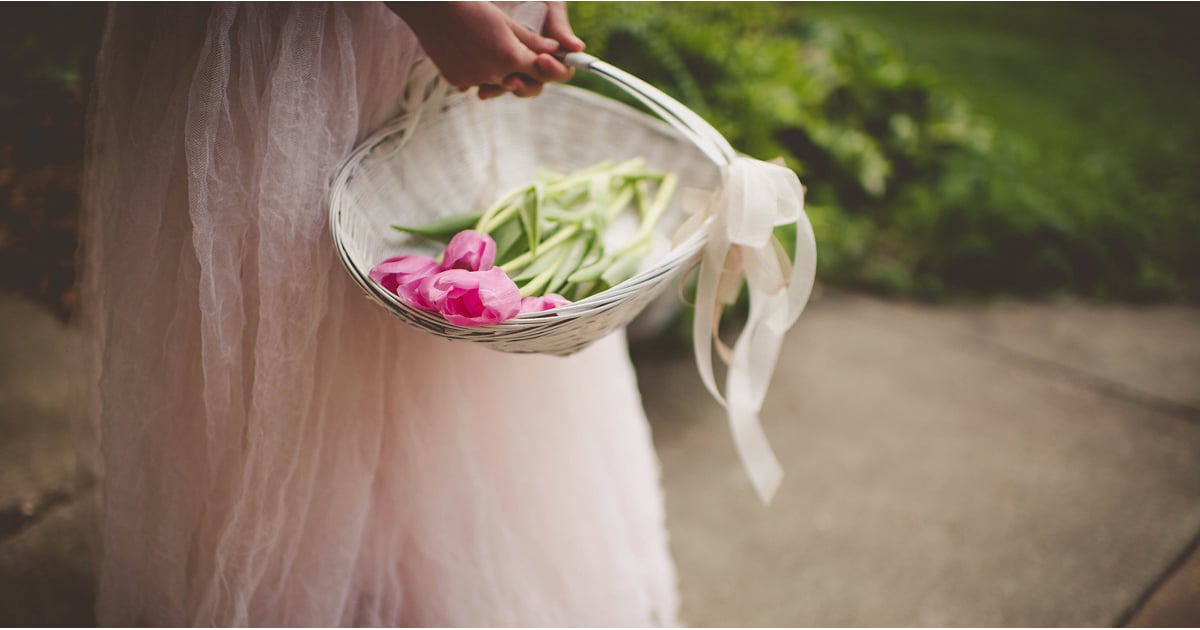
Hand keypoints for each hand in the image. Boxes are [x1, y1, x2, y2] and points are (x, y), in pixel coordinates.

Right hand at [388, 2, 585, 99]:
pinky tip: (472, 53)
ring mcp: (474, 80)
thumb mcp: (506, 22)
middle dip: (529, 75)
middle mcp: (494, 74)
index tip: (558, 64)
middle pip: (522, 84)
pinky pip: (475, 82)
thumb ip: (532, 41)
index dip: (555, 69)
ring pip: (498, 84)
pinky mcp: (457, 81)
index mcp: (510, 57)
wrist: (431, 9)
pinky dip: (478, 72)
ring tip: (492, 50)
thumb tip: (556, 49)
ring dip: (502, 74)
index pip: (543, 72)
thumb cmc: (471, 9)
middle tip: (530, 60)